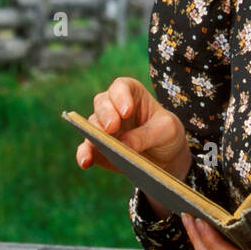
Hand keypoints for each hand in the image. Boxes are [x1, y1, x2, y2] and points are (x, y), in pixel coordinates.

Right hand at [74, 76, 190, 181]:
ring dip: (93, 134)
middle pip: (102, 103)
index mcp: (132, 94)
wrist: (165, 158)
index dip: (121, 97)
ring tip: (98, 144)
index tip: (126, 111)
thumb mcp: (166, 131)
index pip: (122, 87)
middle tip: (112, 127)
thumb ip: (146, 135)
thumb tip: (123, 144)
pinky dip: (84, 154)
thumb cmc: (167, 135)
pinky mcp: (97, 148)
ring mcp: (102, 127)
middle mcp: (113, 107)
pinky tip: (86, 162)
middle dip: (106, 114)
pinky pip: (86, 148)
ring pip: (91, 125)